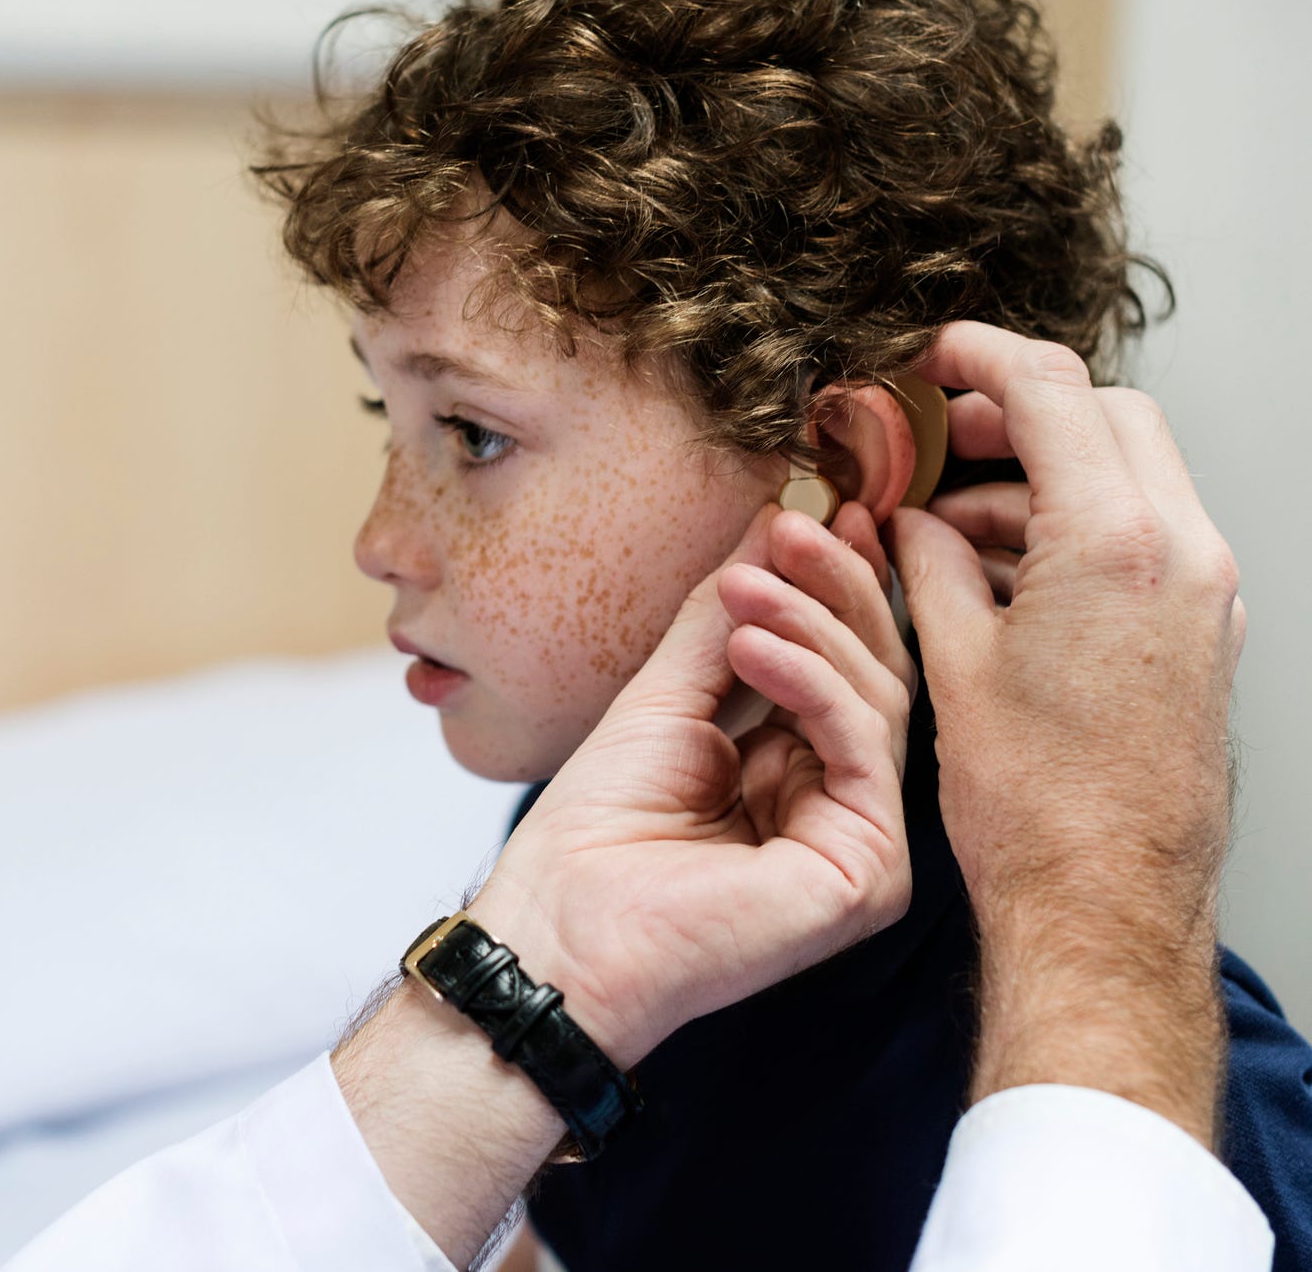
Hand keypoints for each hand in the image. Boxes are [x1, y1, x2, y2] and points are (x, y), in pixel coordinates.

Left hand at [471, 499, 915, 1068]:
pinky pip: (861, 749)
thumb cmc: (594, 833)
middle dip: (835, 589)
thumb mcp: (666, 696)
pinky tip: (755, 644)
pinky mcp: (866, 872)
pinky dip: (814, 683)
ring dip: (814, 624)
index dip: (835, 583)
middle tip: (794, 528)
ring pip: (878, 699)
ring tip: (745, 587)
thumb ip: (724, 618)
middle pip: (874, 672)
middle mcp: (839, 805)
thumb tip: (769, 521)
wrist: (558, 929)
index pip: (840, 661)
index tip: (821, 508)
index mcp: (797, 770)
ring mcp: (860, 842)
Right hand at [885, 320, 1243, 1145]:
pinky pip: (1147, 539)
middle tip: (938, 439)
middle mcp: (1182, 555)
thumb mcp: (955, 663)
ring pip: (1133, 477)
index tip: (935, 358)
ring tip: (952, 526)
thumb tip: (916, 520)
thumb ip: (935, 563)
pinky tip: (1005, 573)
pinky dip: (1079, 529)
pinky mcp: (1204, 635)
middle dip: (1018, 412)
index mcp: (1117, 543)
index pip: (1053, 392)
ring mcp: (1206, 596)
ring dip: (1044, 479)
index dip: (982, 358)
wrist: (1105, 905)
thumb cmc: (1035, 805)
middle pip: (1109, 419)